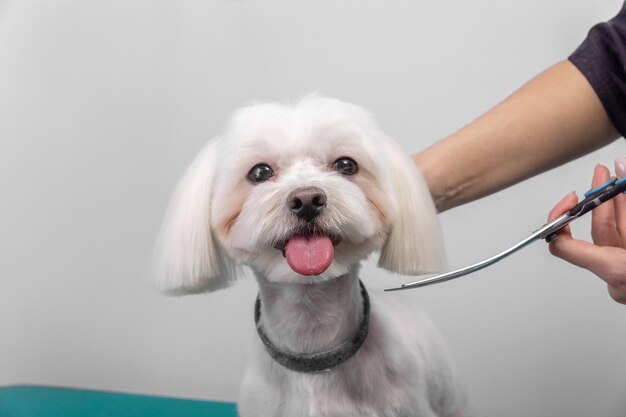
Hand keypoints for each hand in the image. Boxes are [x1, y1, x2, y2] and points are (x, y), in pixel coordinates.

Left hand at [548, 160, 625, 303]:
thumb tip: (622, 168)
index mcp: (616, 271)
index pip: (564, 248)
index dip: (561, 221)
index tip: (571, 199)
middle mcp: (618, 278)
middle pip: (600, 232)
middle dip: (602, 198)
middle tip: (605, 173)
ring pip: (617, 236)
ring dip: (618, 206)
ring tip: (618, 179)